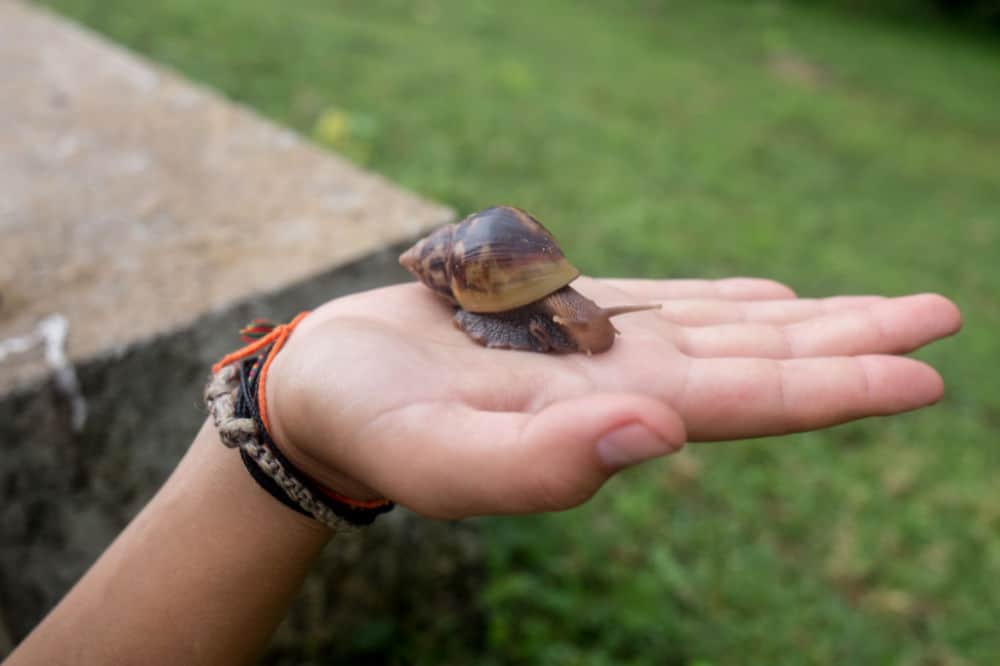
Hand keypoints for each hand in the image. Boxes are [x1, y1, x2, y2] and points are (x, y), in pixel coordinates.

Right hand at [265, 278, 960, 518]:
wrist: (328, 390)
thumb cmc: (369, 426)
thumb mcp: (436, 457)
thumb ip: (538, 466)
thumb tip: (660, 436)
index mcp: (601, 421)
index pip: (740, 405)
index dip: (831, 390)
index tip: (922, 371)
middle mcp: (618, 385)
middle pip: (757, 364)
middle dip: (850, 344)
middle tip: (940, 317)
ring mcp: (598, 348)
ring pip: (725, 330)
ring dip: (808, 320)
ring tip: (882, 307)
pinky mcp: (568, 318)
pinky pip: (668, 305)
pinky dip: (727, 303)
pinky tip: (772, 304)